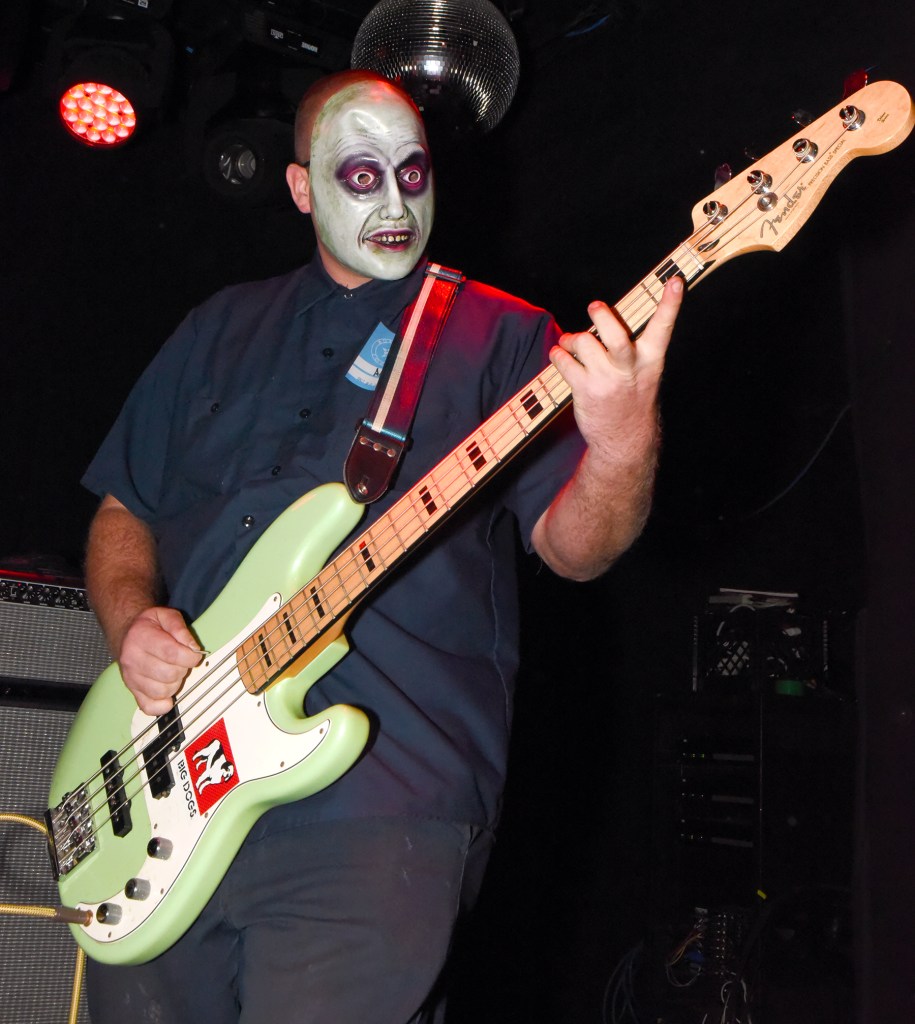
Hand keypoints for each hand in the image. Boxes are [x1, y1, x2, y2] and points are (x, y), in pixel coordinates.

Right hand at [117, 606, 202, 716]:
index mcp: (141, 638)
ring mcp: (130, 677)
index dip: (190, 657)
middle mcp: (132, 659)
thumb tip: (193, 648)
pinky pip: (148, 706)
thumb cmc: (148, 625)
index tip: (194, 655)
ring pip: (162, 692)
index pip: (172, 654)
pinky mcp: (132, 690)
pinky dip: (162, 704)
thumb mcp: (165, 616)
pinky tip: (167, 692)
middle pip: (169, 674)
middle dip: (183, 669)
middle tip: (181, 662)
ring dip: (175, 684)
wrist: (126, 633)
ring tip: (173, 671)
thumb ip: (180, 629)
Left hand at [549, 276, 682, 456]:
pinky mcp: (585, 390)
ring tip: (572, 342)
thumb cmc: (632, 397)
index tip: (675, 281)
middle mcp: (629, 369)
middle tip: (595, 306)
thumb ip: (630, 346)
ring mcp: (606, 381)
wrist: (625, 439)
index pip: (663, 328)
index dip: (670, 304)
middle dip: (602, 317)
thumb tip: (604, 316)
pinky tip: (560, 355)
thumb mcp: (643, 373)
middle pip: (615, 337)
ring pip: (584, 344)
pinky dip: (558, 354)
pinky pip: (564, 362)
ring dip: (573, 338)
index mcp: (651, 361)